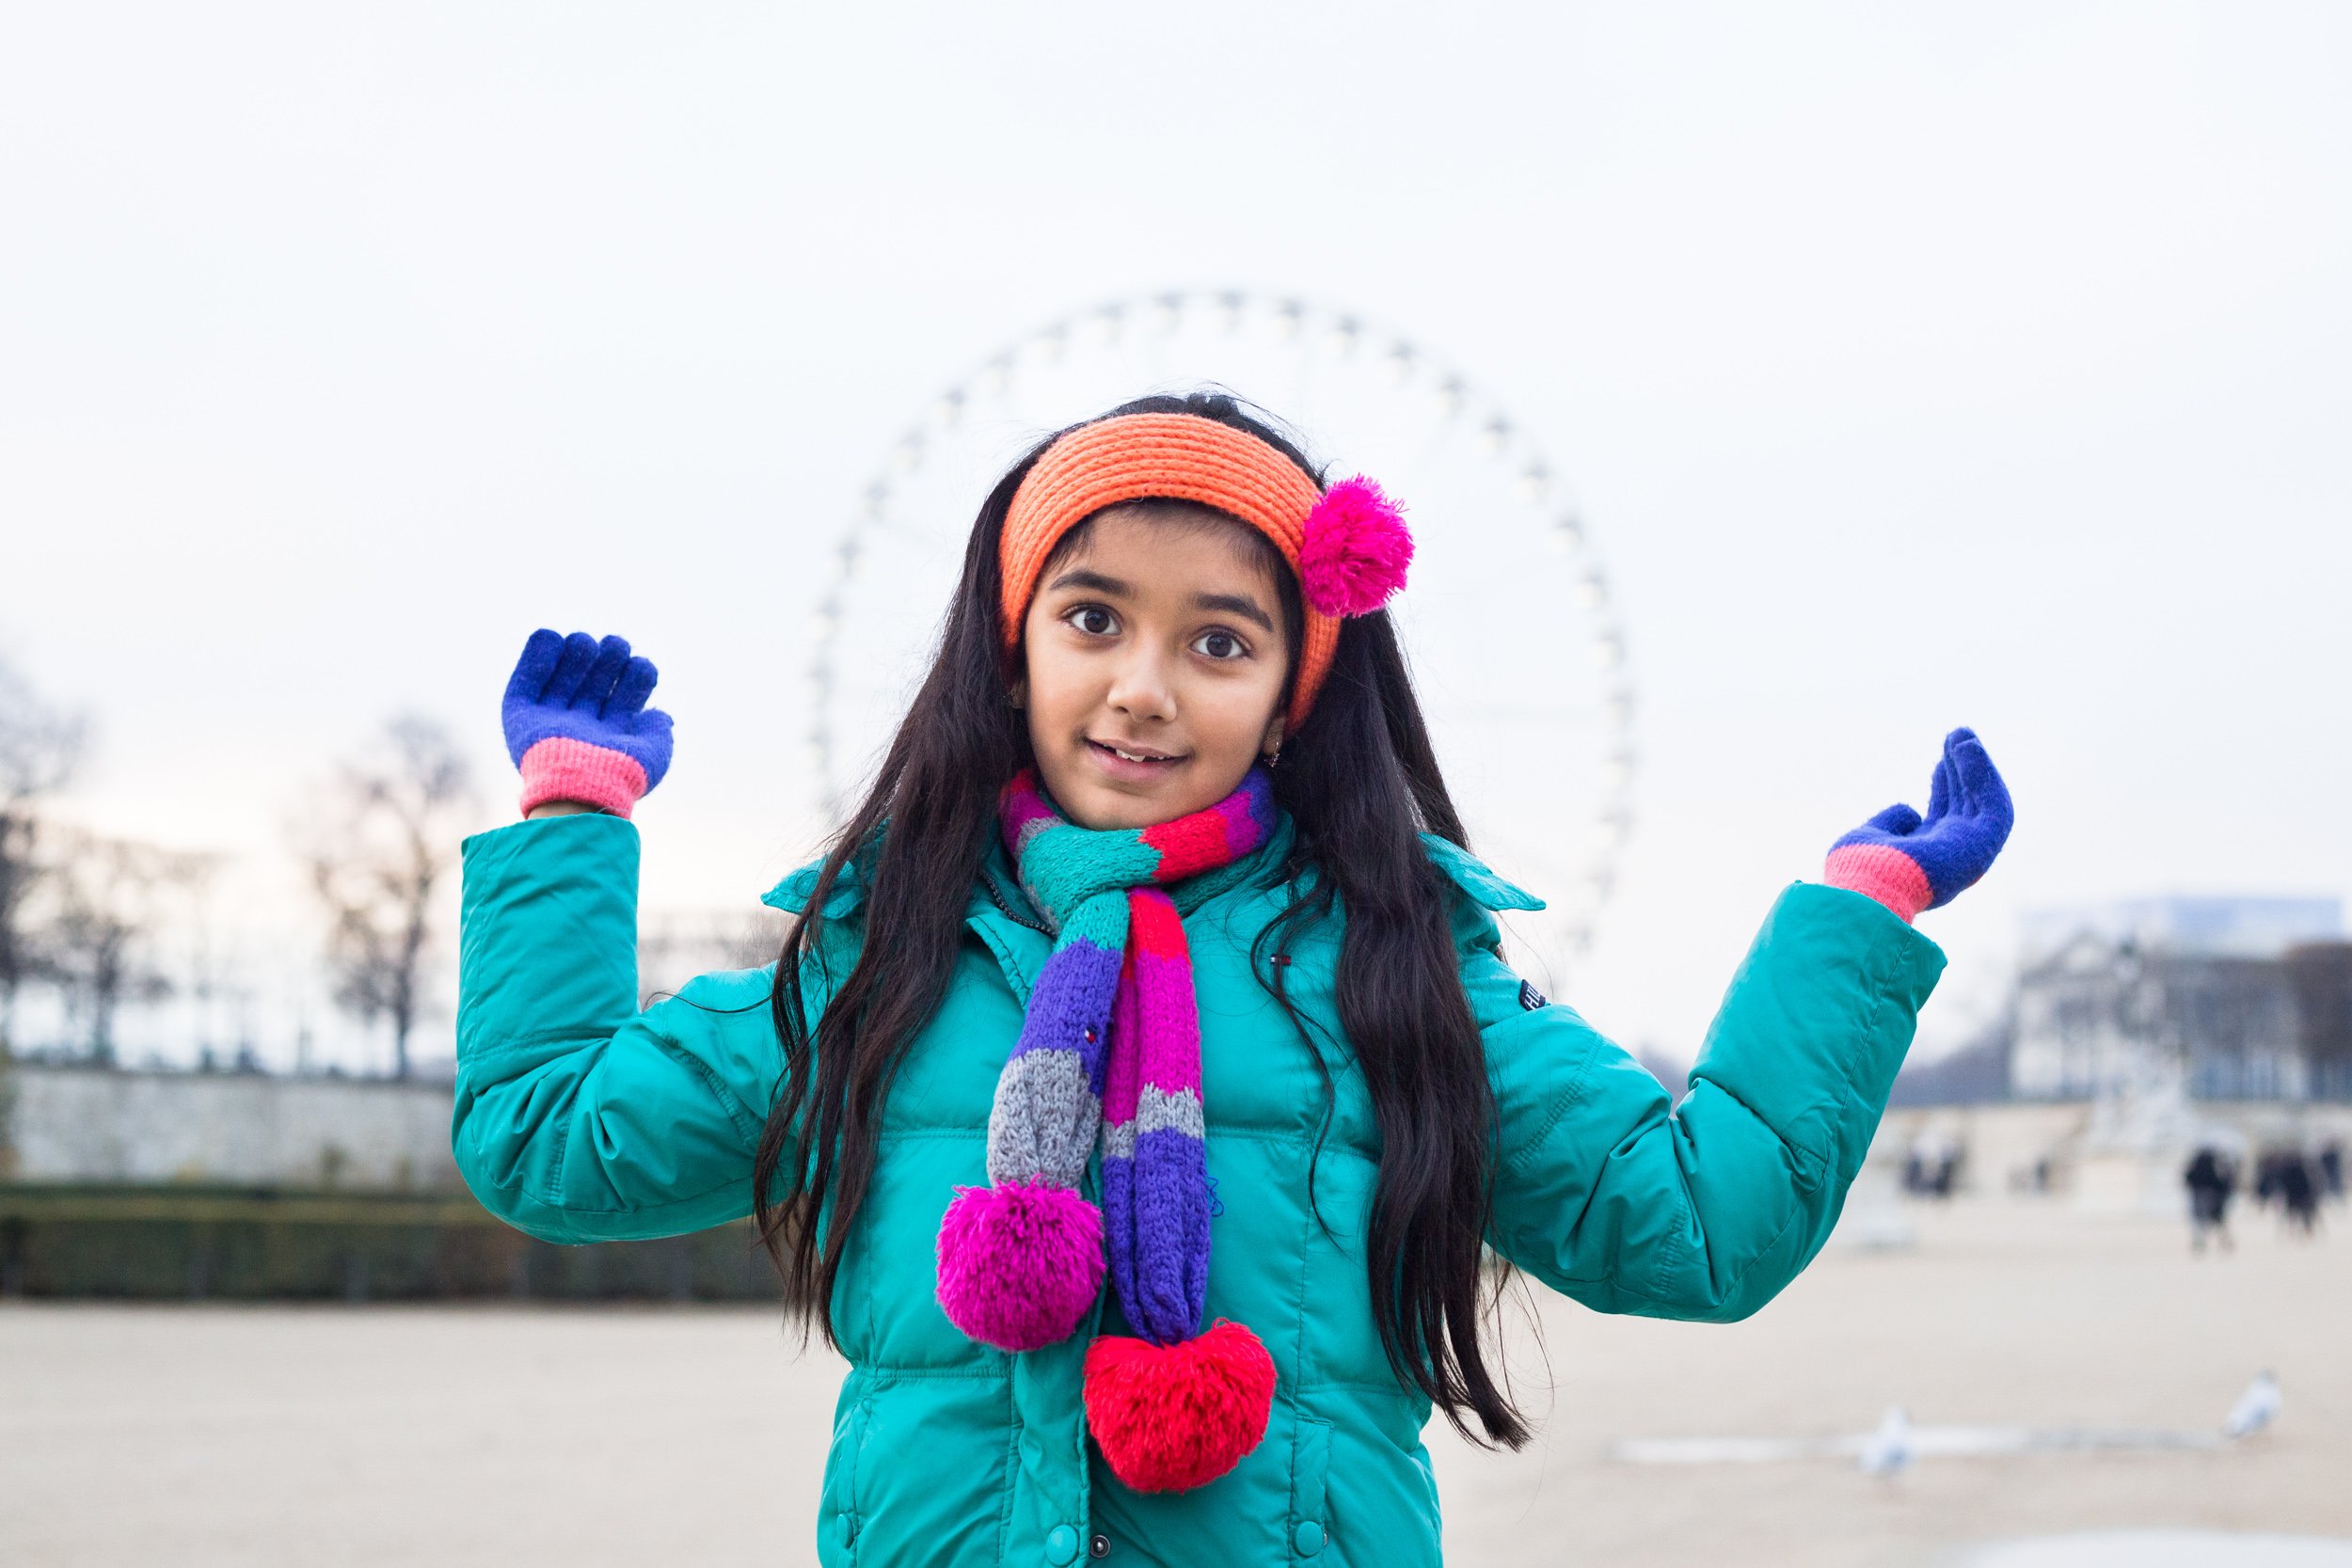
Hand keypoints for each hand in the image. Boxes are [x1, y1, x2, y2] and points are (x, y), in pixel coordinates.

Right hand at [502, 629, 673, 818]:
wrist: (582, 786)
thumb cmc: (621, 775)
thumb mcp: (653, 754)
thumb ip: (658, 729)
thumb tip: (661, 715)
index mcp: (615, 731)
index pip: (628, 690)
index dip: (638, 671)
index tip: (640, 666)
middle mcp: (585, 722)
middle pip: (599, 676)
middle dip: (610, 655)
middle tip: (615, 647)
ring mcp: (553, 717)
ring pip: (565, 672)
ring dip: (578, 649)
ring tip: (585, 644)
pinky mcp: (522, 714)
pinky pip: (526, 679)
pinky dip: (536, 654)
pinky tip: (551, 637)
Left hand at [1825, 727, 2011, 920]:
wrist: (1868, 890)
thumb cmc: (1859, 870)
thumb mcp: (1870, 836)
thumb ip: (1892, 821)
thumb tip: (1909, 810)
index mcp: (1926, 859)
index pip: (1943, 815)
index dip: (1944, 785)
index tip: (1940, 759)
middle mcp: (1952, 858)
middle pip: (1964, 805)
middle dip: (1961, 769)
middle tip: (1956, 735)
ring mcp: (1970, 854)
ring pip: (1982, 802)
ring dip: (1976, 767)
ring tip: (1963, 734)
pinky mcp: (1983, 847)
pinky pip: (1993, 805)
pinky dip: (1984, 776)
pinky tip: (1969, 750)